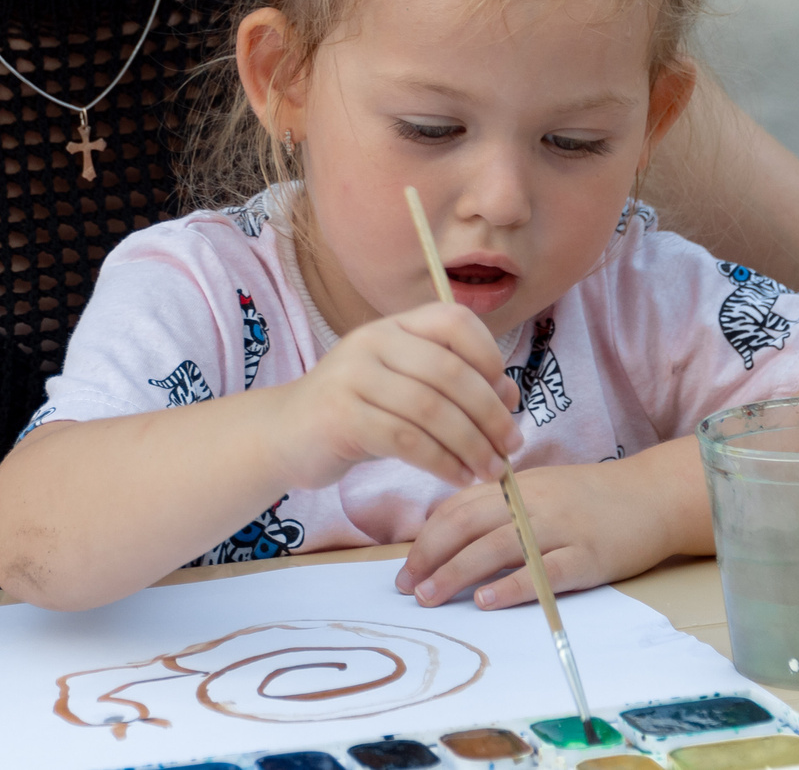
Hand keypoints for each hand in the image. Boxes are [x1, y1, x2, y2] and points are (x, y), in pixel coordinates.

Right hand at [271, 303, 520, 491]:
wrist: (286, 435)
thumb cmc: (357, 413)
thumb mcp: (406, 390)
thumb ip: (453, 387)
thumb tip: (509, 396)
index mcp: (393, 326)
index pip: (453, 320)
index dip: (489, 355)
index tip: (506, 396)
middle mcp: (372, 341)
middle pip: (449, 371)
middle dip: (489, 414)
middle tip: (511, 446)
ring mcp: (352, 376)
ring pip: (431, 409)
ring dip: (471, 445)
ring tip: (490, 471)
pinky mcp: (340, 416)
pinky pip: (406, 439)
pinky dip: (441, 462)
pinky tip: (458, 478)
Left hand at [396, 442, 702, 608]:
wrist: (652, 495)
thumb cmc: (590, 497)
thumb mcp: (539, 491)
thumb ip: (498, 507)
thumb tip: (449, 535)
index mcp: (515, 485)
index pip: (458, 507)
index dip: (426, 537)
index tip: (406, 567)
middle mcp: (531, 502)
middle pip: (468, 524)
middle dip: (430, 556)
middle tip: (407, 586)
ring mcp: (559, 528)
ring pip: (496, 547)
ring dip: (457, 572)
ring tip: (431, 596)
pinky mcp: (587, 556)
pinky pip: (543, 571)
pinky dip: (511, 586)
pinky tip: (487, 600)